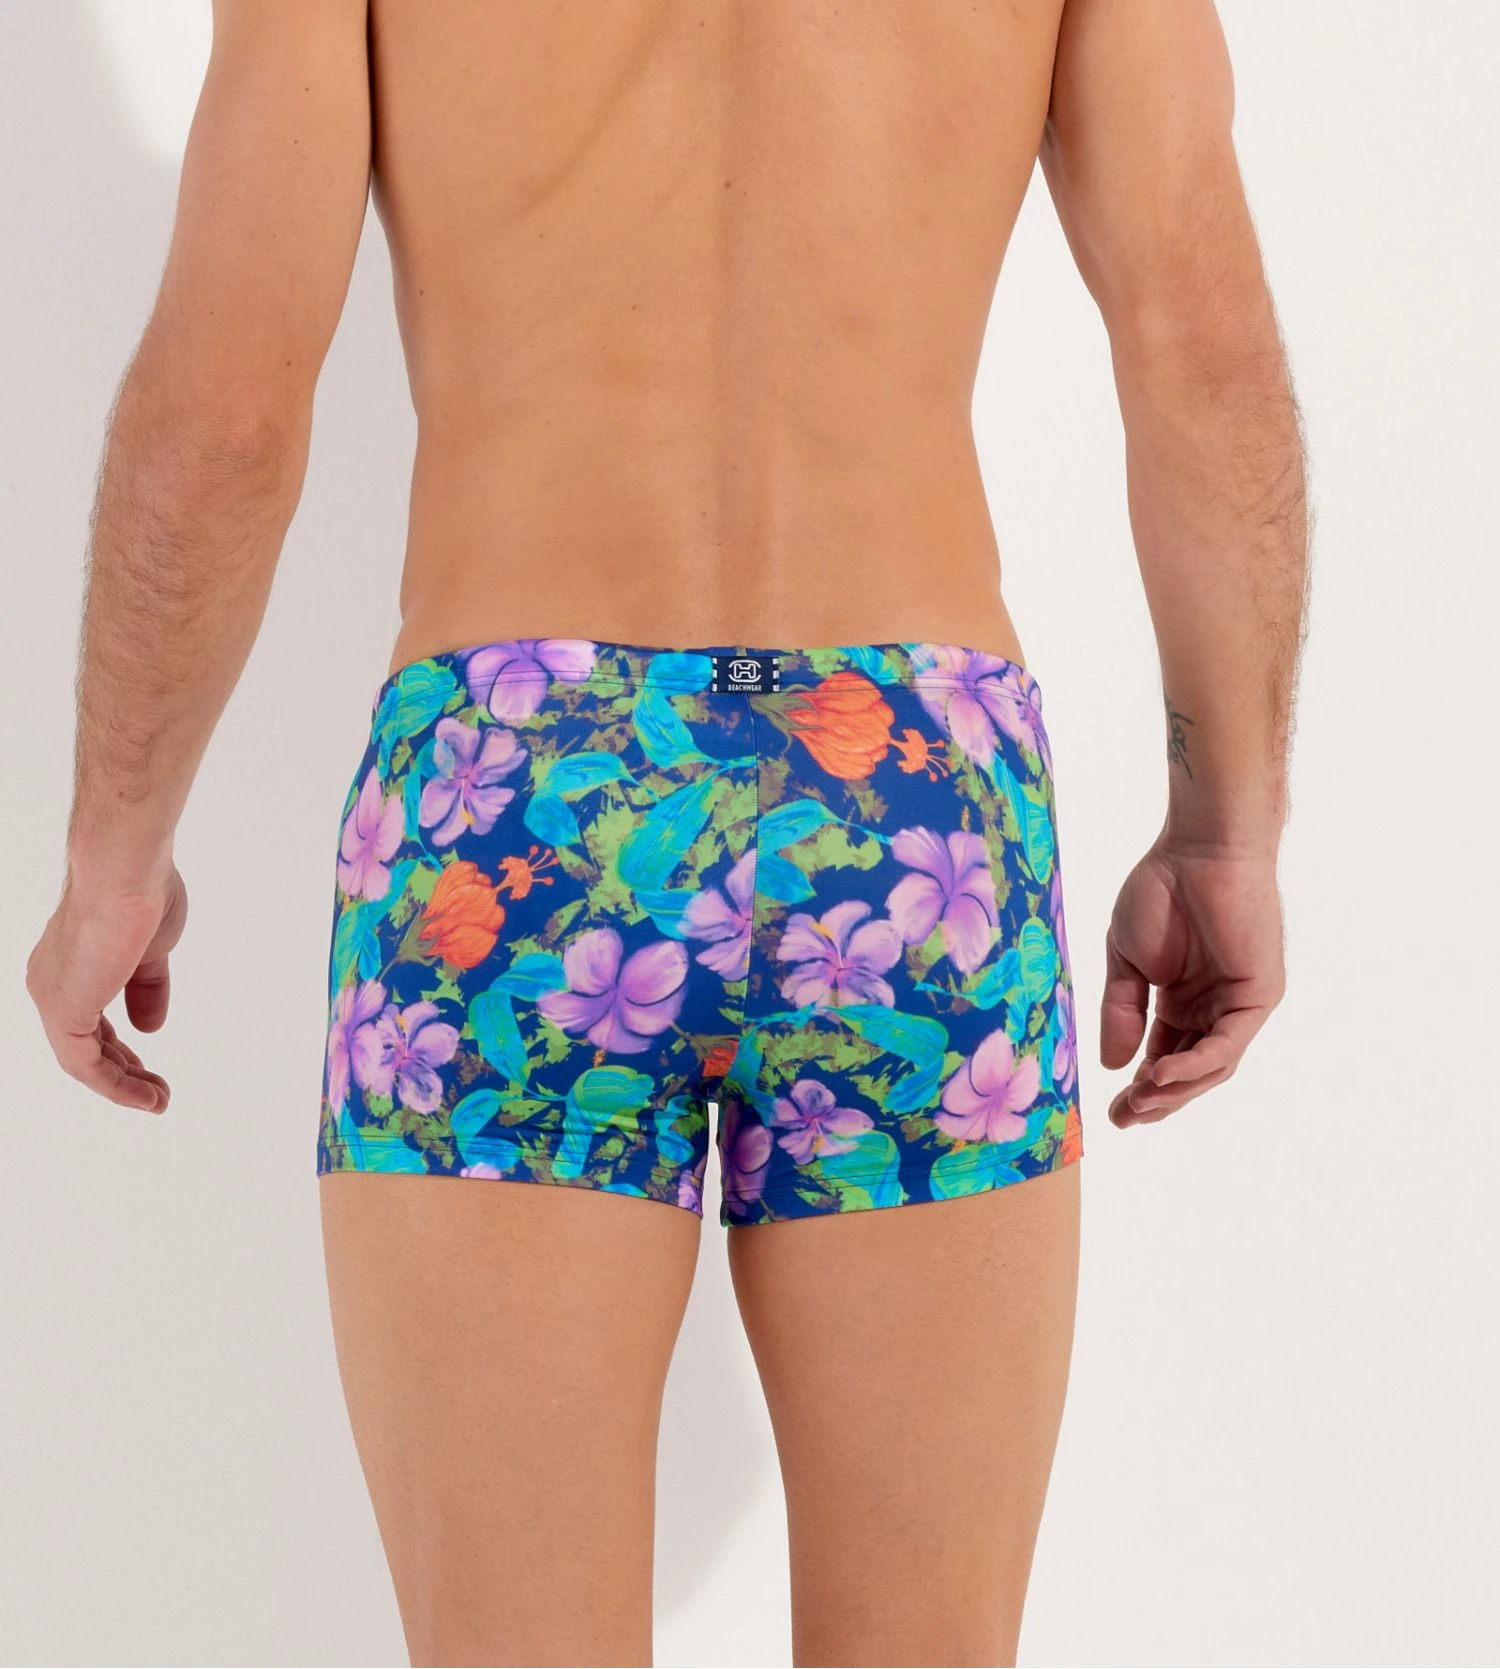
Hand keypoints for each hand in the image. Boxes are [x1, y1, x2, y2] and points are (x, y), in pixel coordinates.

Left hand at [26, 864, 187, 1111]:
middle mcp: (51, 983)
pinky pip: (84, 1065)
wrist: (126, 871)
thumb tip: (149, 1027)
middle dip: (122, 1072)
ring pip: (82, 1060)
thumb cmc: (140, 893)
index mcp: (69, 964)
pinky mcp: (64, 1011)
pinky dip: (116, 1086)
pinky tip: (145, 1096)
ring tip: (158, 1101)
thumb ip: (146, 989)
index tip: (149, 1064)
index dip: (119, 1047)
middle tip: (156, 1092)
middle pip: (84, 1044)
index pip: (89, 1018)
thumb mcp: (151, 951)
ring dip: (122, 1086)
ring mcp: (53, 997)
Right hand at [1100, 838, 1283, 1126]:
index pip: (1164, 1057)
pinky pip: (1228, 1044)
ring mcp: (1238, 1004)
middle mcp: (1213, 1008)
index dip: (1140, 1088)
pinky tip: (1160, 1074)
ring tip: (1139, 1102)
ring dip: (1175, 1090)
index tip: (1112, 1111)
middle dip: (1156, 1099)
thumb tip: (1112, 1065)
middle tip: (1124, 1118)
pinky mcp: (1258, 995)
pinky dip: (1196, 1064)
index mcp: (1182, 1001)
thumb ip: (1121, 1012)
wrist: (1198, 849)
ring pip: (1212, 1066)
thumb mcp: (1126, 962)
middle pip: (1189, 1071)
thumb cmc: (1162, 891)